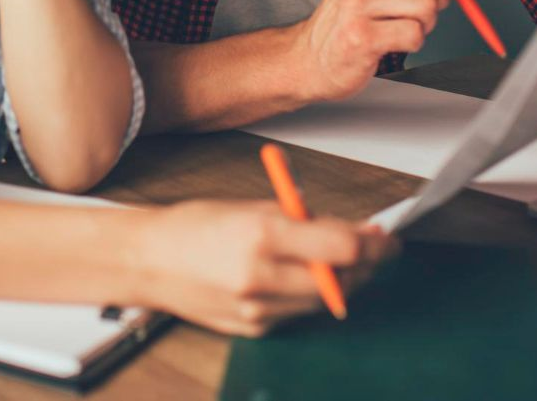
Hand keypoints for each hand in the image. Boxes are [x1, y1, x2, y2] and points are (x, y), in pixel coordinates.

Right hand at [133, 200, 395, 335]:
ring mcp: (258, 309)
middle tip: (374, 248)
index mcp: (260, 235)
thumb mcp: (251, 207)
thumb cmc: (194, 225)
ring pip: (325, 301)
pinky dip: (309, 296)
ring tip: (337, 259)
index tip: (388, 238)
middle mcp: (261, 277)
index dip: (375, 244)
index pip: (341, 247)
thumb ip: (302, 218)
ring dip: (342, 281)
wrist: (148, 261)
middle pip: (342, 280)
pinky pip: (299, 314)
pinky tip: (298, 278)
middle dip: (366, 264)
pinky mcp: (254, 329)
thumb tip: (354, 229)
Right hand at [293, 0, 482, 101]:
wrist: (316, 57)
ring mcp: (356, 1)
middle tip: (420, 5)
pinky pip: (415, 34)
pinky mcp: (361, 35)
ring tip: (401, 23)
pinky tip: (391, 39)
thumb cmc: (358, 14)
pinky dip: (413, 41)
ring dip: (426, 22)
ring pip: (428, 4)